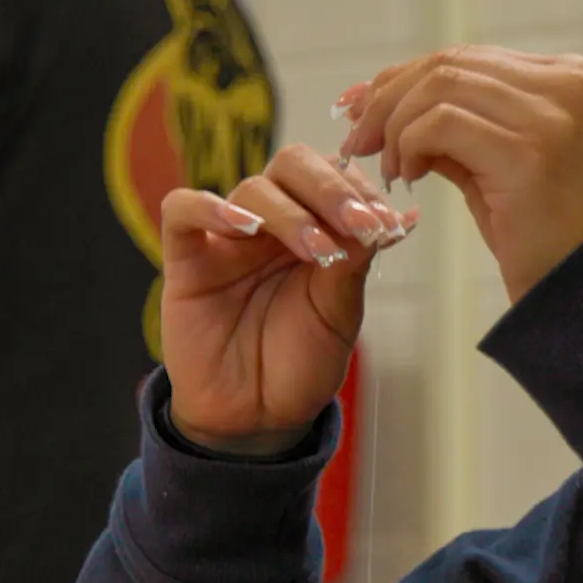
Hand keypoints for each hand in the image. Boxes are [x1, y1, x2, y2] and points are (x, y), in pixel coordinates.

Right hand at [160, 145, 417, 456]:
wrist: (258, 417)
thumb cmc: (300, 362)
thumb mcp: (340, 312)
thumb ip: (357, 259)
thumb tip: (401, 215)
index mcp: (314, 226)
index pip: (333, 175)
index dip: (360, 189)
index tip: (386, 221)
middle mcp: (271, 224)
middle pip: (293, 165)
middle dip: (331, 189)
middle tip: (358, 222)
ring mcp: (227, 238)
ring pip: (252, 188)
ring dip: (291, 214)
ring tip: (317, 251)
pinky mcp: (186, 260)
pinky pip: (182, 211)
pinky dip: (209, 208)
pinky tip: (244, 228)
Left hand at [338, 47, 582, 303]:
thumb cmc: (554, 241)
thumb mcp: (506, 167)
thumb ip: (461, 130)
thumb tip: (389, 106)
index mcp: (569, 78)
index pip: (468, 59)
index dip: (404, 78)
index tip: (359, 106)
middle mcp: (565, 84)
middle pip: (449, 65)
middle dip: (388, 98)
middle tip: (356, 140)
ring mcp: (551, 113)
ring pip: (439, 86)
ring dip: (395, 125)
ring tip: (387, 169)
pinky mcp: (528, 150)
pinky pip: (441, 124)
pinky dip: (408, 145)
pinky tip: (407, 178)